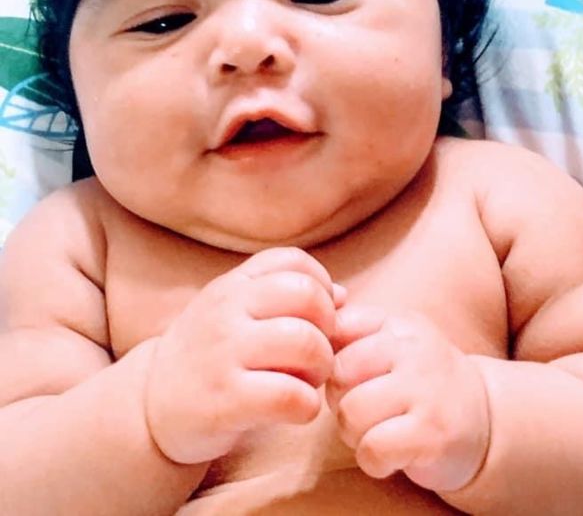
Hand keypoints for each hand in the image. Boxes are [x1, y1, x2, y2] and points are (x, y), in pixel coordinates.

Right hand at [144, 247, 343, 463]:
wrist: (150, 406)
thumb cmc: (209, 355)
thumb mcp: (236, 312)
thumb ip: (284, 297)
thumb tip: (342, 295)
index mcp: (233, 285)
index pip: (293, 261)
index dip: (320, 286)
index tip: (315, 317)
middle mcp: (226, 310)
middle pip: (307, 296)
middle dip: (328, 328)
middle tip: (317, 354)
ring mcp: (224, 354)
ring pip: (306, 342)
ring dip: (321, 367)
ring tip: (308, 382)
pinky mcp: (225, 401)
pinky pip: (291, 395)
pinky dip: (307, 406)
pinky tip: (295, 409)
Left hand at [326, 306, 489, 491]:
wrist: (482, 420)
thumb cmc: (418, 383)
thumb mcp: (389, 345)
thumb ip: (348, 334)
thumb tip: (300, 329)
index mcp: (397, 322)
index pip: (336, 328)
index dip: (328, 361)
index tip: (346, 378)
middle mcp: (414, 347)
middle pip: (338, 373)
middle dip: (339, 400)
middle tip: (363, 411)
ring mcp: (426, 388)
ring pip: (351, 412)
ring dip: (354, 433)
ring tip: (377, 432)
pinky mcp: (433, 432)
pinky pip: (372, 448)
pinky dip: (373, 460)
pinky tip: (390, 456)